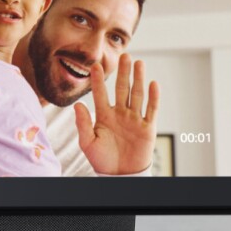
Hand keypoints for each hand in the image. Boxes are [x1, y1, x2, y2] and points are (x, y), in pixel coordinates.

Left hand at [74, 53, 158, 174]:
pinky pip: (151, 110)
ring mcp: (134, 119)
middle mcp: (120, 113)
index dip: (98, 81)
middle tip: (125, 56)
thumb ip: (83, 124)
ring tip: (139, 63)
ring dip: (138, 79)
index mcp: (104, 115)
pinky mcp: (147, 128)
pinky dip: (153, 97)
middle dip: (123, 73)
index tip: (95, 66)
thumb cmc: (102, 160)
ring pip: (137, 95)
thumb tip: (77, 104)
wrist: (120, 174)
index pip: (100, 94)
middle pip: (122, 89)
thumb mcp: (88, 142)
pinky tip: (153, 83)